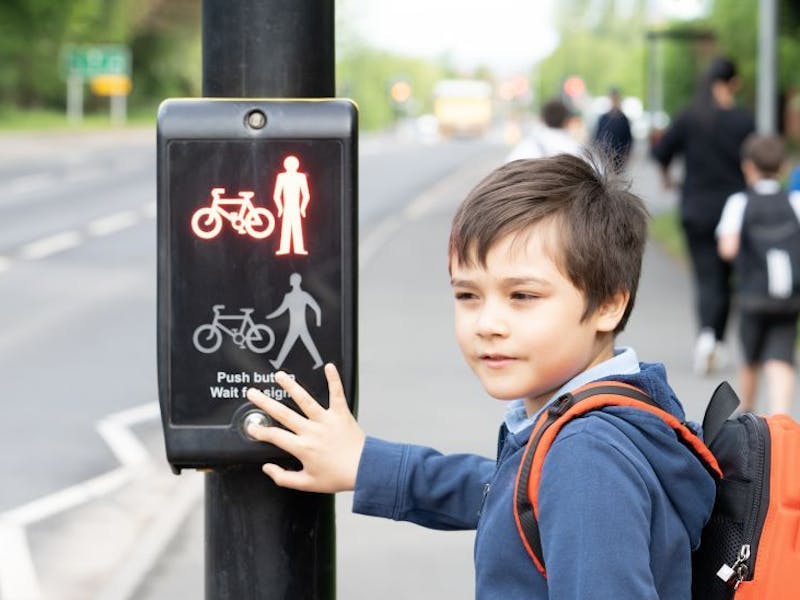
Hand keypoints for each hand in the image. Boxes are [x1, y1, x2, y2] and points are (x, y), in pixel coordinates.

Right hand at [245, 364, 364, 492]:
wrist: (365, 469)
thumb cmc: (338, 477)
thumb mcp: (308, 484)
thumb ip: (284, 478)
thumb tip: (267, 468)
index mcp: (302, 448)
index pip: (275, 436)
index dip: (260, 431)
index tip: (251, 426)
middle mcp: (312, 431)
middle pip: (284, 414)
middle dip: (265, 403)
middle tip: (252, 393)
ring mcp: (326, 420)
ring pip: (305, 400)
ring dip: (291, 386)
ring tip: (279, 376)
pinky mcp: (341, 414)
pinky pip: (337, 394)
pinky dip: (334, 379)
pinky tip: (328, 366)